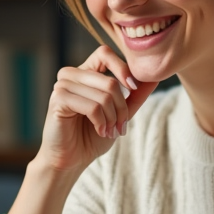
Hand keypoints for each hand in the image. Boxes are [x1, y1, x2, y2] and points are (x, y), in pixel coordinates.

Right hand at [37, 45, 158, 173]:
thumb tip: (155, 77)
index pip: (105, 53)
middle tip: (121, 125)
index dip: (123, 69)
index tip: (133, 89)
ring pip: (104, 95)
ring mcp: (62, 86)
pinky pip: (93, 107)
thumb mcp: (119, 113)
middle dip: (122, 107)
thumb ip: (135, 95)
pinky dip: (101, 122)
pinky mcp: (58, 100)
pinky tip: (100, 131)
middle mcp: (70, 75)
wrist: (71, 160)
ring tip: (109, 130)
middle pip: (110, 81)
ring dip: (112, 117)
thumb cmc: (92, 136)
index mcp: (84, 72)